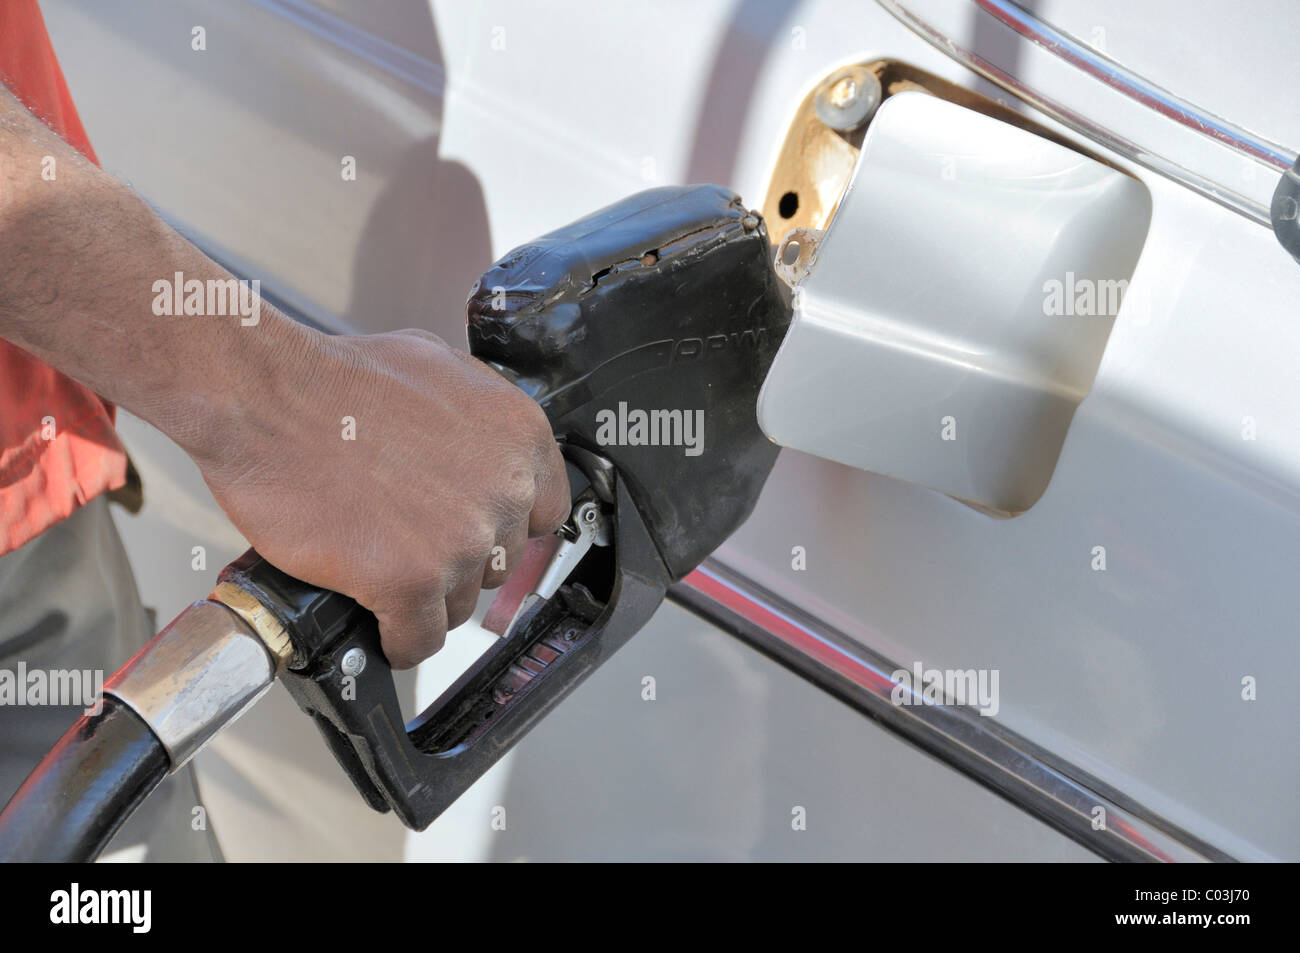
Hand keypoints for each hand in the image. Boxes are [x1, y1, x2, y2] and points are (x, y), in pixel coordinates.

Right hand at [189, 327, 570, 667]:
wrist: (269, 398)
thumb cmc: (335, 379)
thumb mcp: (437, 369)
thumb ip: (475, 421)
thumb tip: (481, 452)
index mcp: (519, 437)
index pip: (544, 512)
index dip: (504, 528)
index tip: (480, 535)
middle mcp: (503, 490)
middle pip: (498, 563)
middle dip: (456, 560)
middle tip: (413, 545)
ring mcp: (461, 540)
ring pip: (458, 604)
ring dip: (423, 599)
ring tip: (381, 572)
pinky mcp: (412, 581)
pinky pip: (419, 639)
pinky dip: (397, 640)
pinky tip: (379, 625)